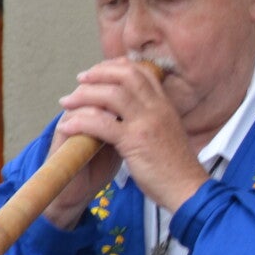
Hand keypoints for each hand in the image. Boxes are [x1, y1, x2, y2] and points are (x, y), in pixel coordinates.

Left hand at [48, 60, 206, 221]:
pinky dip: (80, 121)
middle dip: (99, 73)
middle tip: (81, 79)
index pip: (142, 72)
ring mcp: (147, 122)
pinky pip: (101, 123)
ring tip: (67, 101)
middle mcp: (157, 108)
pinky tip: (67, 126)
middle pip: (126, 75)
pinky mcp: (135, 141)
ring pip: (111, 94)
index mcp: (165, 105)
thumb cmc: (176, 166)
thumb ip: (153, 118)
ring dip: (84, 95)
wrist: (187, 188)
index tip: (100, 70)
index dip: (118, 66)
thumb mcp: (169, 132)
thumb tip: (133, 112)